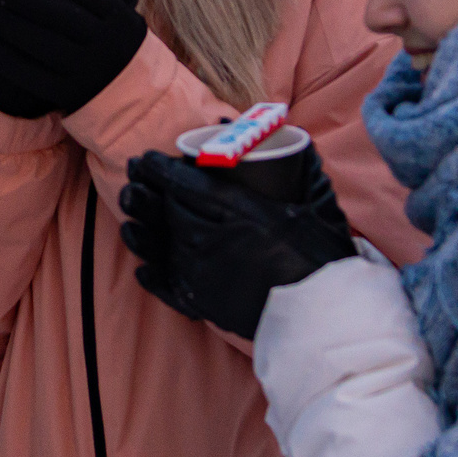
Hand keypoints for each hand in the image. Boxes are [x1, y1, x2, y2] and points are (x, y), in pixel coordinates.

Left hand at [0, 0, 146, 118]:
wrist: (129, 95)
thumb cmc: (116, 37)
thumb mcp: (124, 6)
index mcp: (121, 19)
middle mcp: (107, 46)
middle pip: (57, 15)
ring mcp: (87, 73)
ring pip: (39, 44)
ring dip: (6, 25)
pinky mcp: (68, 96)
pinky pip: (30, 75)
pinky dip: (5, 59)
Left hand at [118, 150, 358, 337]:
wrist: (325, 315)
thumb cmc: (323, 258)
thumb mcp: (316, 206)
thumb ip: (303, 171)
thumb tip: (297, 142)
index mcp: (240, 211)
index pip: (185, 183)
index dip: (159, 168)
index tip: (146, 158)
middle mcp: (215, 240)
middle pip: (170, 210)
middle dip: (149, 191)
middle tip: (136, 178)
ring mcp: (206, 274)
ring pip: (165, 243)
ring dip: (144, 227)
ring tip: (132, 213)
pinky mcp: (206, 304)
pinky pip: (169, 286)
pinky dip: (154, 275)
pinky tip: (143, 266)